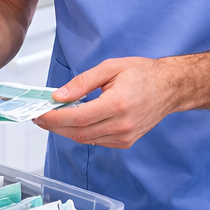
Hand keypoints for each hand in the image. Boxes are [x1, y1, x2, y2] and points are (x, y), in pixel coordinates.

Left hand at [34, 57, 180, 148]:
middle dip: (55, 126)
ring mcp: (125, 136)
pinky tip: (74, 122)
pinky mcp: (126, 142)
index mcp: (117, 104)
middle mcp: (122, 124)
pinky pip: (97, 141)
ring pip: (86, 140)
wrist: (170, 88)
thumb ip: (82, 82)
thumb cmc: (143, 74)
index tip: (39, 114)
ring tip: (53, 118)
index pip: (78, 117)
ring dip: (66, 130)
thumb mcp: (110, 68)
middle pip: (79, 132)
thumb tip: (59, 96)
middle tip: (39, 117)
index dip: (55, 118)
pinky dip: (82, 133)